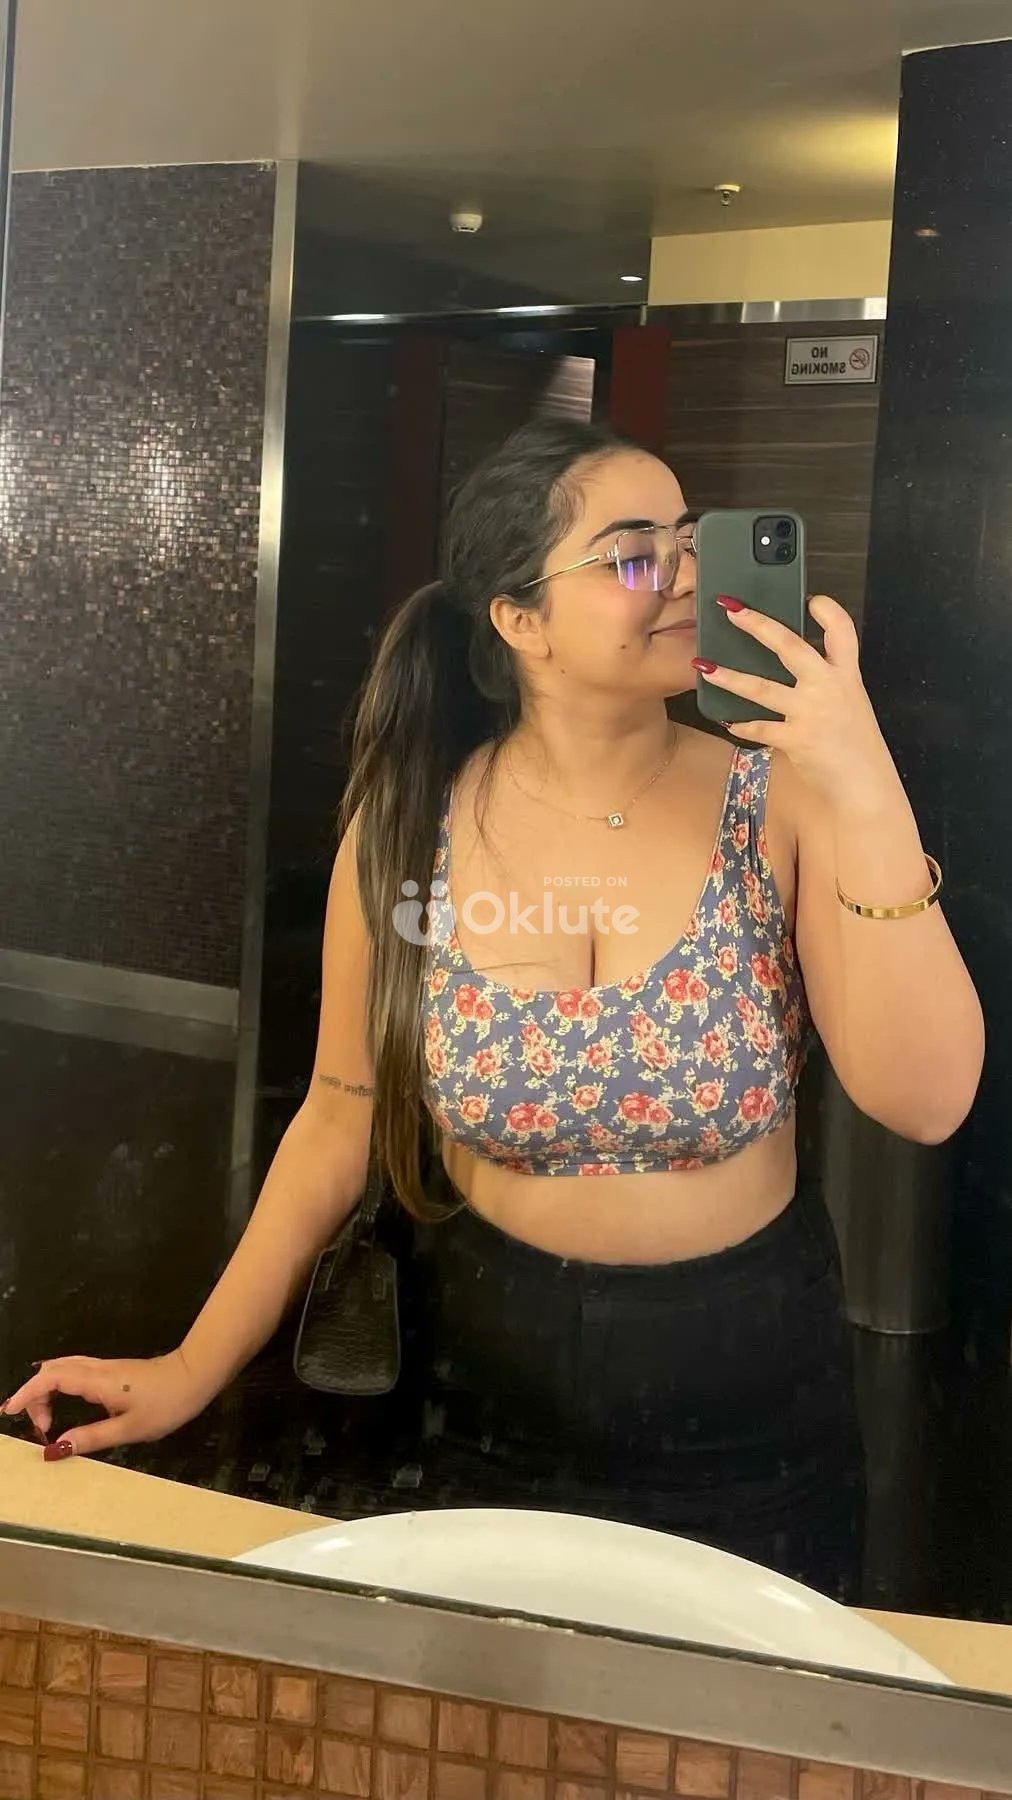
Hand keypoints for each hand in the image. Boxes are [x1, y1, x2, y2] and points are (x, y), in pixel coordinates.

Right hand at [1, 1350, 208, 1459]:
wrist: (196, 1376)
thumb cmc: (166, 1404)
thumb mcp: (129, 1429)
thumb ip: (91, 1438)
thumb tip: (56, 1449)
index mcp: (97, 1381)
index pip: (50, 1378)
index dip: (28, 1394)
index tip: (12, 1413)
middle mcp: (96, 1369)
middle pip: (52, 1369)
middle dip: (35, 1395)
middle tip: (37, 1427)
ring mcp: (105, 1368)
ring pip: (64, 1368)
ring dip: (47, 1389)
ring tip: (43, 1419)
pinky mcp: (113, 1371)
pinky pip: (76, 1371)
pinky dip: (60, 1385)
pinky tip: (64, 1404)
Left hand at [695, 595, 900, 817]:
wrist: (865, 784)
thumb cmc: (856, 744)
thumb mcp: (851, 702)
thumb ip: (827, 681)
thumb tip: (796, 663)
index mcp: (846, 674)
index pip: (842, 631)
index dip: (828, 610)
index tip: (812, 599)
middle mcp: (828, 686)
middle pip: (790, 646)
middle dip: (758, 624)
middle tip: (731, 609)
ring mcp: (810, 712)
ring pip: (761, 687)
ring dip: (729, 676)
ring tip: (703, 666)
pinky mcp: (796, 739)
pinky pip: (759, 728)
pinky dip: (742, 725)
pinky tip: (727, 720)